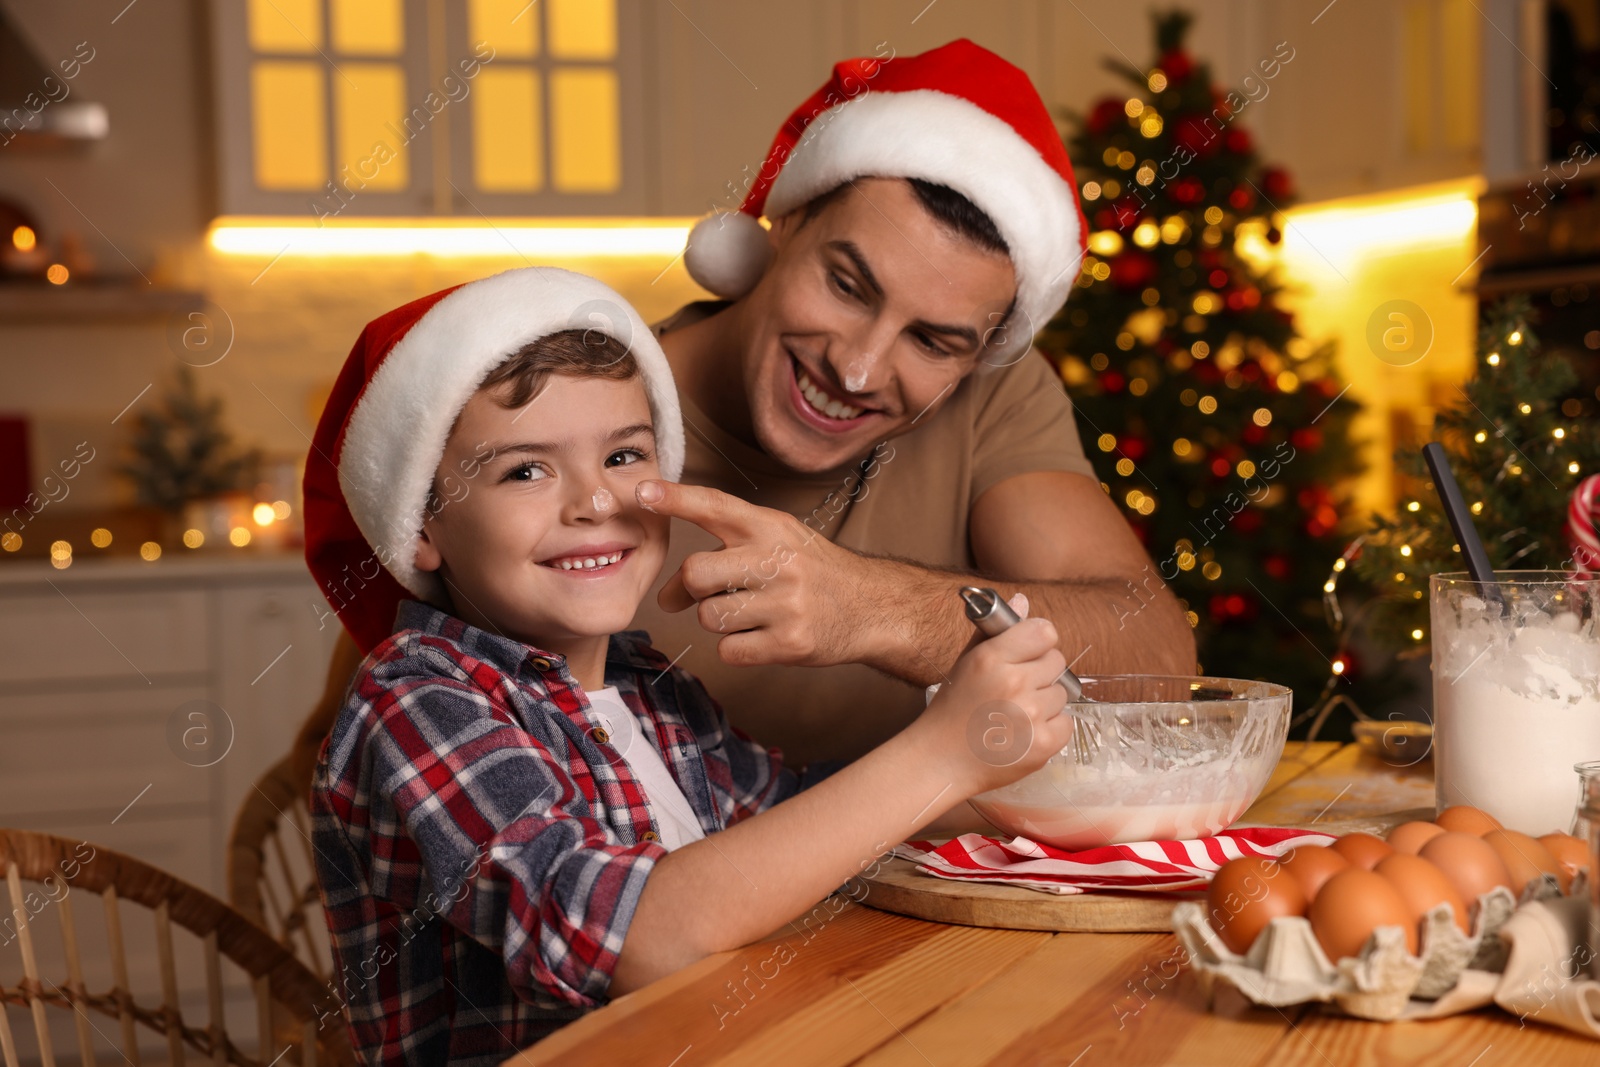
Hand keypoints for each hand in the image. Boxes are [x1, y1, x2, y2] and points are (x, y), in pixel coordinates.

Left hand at [637, 479, 870, 667]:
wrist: (871, 607)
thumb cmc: (813, 572)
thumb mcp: (780, 538)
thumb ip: (727, 548)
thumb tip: (667, 593)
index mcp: (771, 527)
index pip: (716, 505)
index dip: (676, 499)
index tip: (643, 492)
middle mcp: (778, 560)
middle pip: (696, 573)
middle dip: (690, 589)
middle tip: (701, 595)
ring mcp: (786, 603)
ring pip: (709, 616)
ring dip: (717, 620)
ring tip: (749, 613)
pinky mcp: (790, 643)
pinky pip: (730, 650)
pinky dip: (737, 648)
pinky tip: (762, 636)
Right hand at [913, 615, 1071, 797]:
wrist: (941, 761)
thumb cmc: (952, 709)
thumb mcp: (967, 664)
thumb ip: (997, 632)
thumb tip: (1023, 600)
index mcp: (992, 658)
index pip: (1044, 632)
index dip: (1038, 642)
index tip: (1029, 653)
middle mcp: (1013, 683)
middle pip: (1057, 662)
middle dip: (1041, 673)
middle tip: (1016, 689)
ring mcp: (1030, 715)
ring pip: (1062, 694)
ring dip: (1045, 702)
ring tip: (1015, 714)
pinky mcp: (1042, 744)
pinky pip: (1066, 722)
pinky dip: (1050, 728)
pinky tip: (1024, 733)